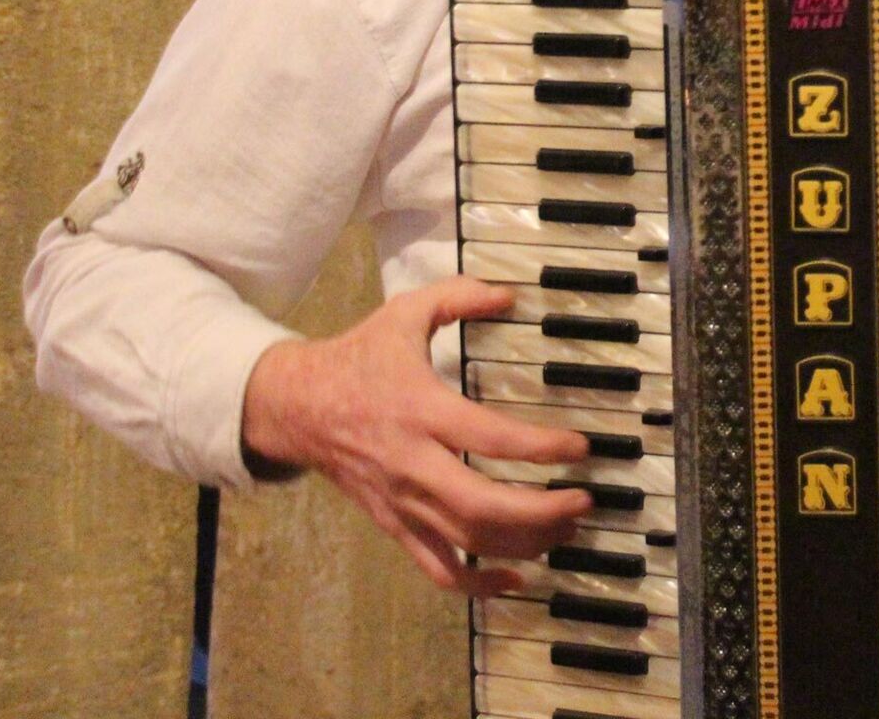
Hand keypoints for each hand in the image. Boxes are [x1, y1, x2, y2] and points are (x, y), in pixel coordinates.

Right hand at [240, 275, 591, 595]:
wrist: (295, 407)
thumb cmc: (357, 358)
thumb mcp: (405, 312)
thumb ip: (458, 297)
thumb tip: (510, 294)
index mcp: (419, 409)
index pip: (488, 437)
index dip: (540, 448)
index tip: (580, 447)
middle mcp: (412, 463)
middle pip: (480, 506)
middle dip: (540, 511)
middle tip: (583, 500)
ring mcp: (402, 501)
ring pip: (467, 543)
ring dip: (524, 543)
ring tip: (566, 527)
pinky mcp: (394, 525)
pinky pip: (438, 570)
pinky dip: (479, 585)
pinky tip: (516, 580)